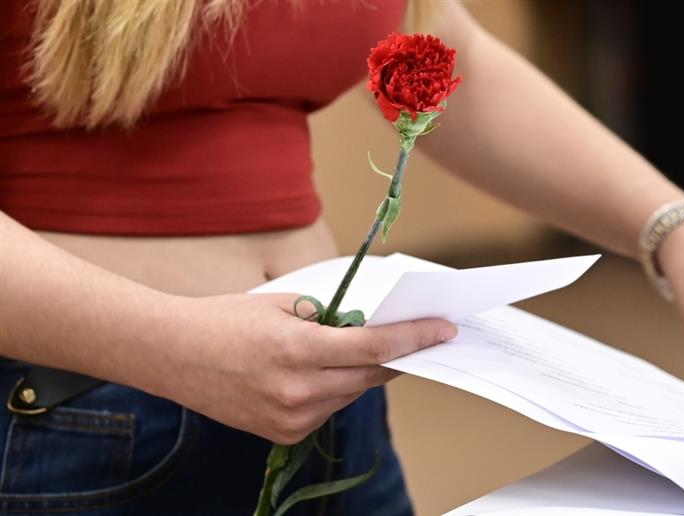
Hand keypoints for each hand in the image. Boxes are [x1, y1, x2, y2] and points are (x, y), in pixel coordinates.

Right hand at [139, 293, 455, 443]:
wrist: (170, 354)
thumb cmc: (225, 320)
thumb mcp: (284, 305)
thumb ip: (331, 318)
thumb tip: (375, 325)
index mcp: (298, 349)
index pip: (375, 347)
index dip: (415, 338)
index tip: (443, 330)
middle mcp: (297, 390)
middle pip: (371, 375)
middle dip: (399, 356)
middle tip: (422, 338)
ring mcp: (290, 418)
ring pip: (352, 393)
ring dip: (363, 373)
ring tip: (354, 350)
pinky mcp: (283, 433)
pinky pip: (329, 409)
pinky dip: (335, 389)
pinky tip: (321, 372)